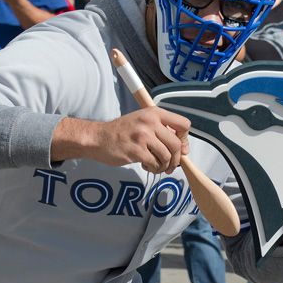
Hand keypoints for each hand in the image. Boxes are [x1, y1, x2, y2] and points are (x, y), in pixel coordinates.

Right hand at [58, 108, 190, 173]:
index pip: (183, 124)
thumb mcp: (143, 122)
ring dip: (165, 166)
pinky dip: (154, 169)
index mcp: (154, 113)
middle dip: (177, 159)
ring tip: (157, 166)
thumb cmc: (123, 132)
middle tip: (171, 165)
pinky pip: (155, 164)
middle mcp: (150, 122)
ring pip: (167, 156)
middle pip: (176, 144)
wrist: (98, 138)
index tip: (180, 148)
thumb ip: (162, 130)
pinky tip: (147, 166)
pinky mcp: (136, 150)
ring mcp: (143, 136)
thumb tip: (184, 148)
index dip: (185, 139)